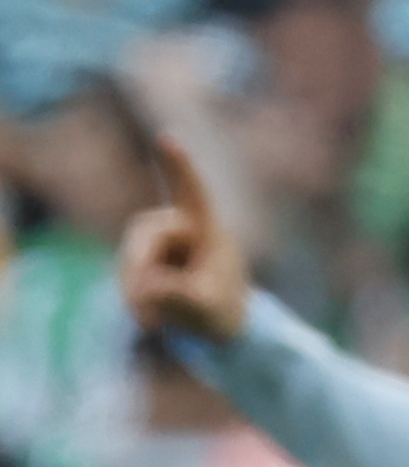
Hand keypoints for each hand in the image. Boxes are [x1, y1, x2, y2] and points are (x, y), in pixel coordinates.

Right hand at [116, 131, 247, 349]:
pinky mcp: (145, 257)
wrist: (218, 329)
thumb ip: (181, 296)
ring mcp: (159, 242)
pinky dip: (134, 298)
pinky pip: (126, 272)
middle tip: (149, 308)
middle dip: (140, 269)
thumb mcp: (208, 308)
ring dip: (136, 290)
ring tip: (158, 321)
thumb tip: (147, 285)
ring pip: (131, 257)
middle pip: (143, 236)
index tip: (168, 136)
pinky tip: (151, 321)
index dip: (178, 166)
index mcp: (207, 229)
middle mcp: (180, 227)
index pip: (191, 193)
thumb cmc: (224, 313)